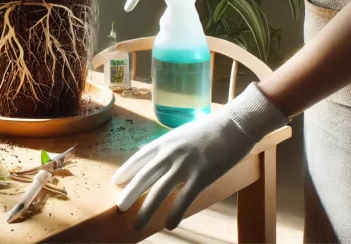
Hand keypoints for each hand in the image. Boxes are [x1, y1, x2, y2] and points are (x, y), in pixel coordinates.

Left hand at [112, 84, 286, 229]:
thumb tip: (159, 157)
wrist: (235, 125)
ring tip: (137, 224)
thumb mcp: (183, 134)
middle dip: (129, 194)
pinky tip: (169, 225)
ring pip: (159, 191)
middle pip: (144, 177)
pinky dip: (175, 213)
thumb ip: (170, 146)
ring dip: (146, 210)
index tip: (116, 181)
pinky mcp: (202, 176)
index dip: (126, 170)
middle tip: (119, 208)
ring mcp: (185, 165)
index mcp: (165, 142)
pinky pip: (184, 198)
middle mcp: (170, 153)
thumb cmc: (211, 129)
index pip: (139, 158)